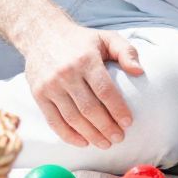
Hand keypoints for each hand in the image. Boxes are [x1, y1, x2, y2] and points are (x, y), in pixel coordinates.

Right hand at [23, 18, 143, 148]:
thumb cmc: (81, 40)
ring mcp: (50, 85)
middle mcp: (66, 73)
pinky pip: (54, 121)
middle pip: (89, 109)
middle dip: (106, 128)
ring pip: (72, 118)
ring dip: (90, 135)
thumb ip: (126, 51)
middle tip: (119, 138)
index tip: (128, 123)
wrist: (42, 34)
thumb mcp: (106, 37)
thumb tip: (139, 72)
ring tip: (105, 143)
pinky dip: (68, 136)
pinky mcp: (38, 94)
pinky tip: (83, 142)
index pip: (105, 91)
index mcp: (86, 59)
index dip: (118, 110)